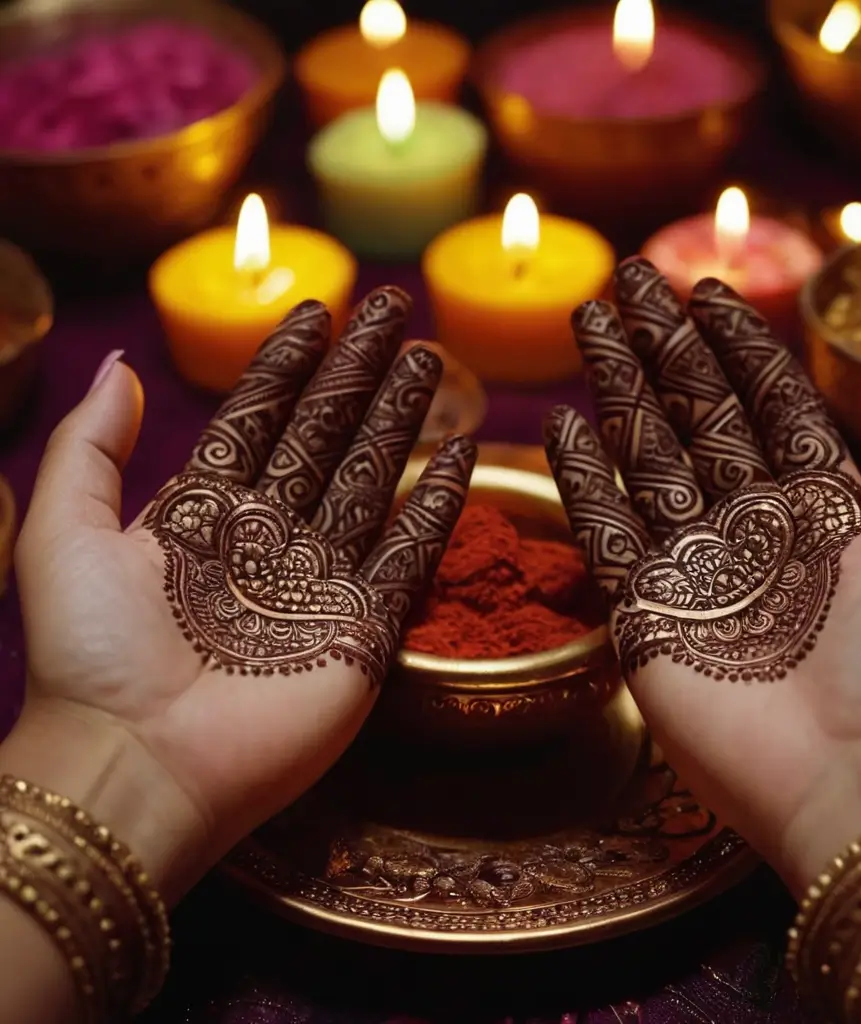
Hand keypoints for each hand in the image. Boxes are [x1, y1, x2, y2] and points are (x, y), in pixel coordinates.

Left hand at [10, 289, 475, 898]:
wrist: (139, 765)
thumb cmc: (94, 653)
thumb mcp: (64, 535)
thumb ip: (93, 448)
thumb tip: (123, 367)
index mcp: (200, 514)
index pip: (256, 419)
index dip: (286, 366)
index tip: (316, 314)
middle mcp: (267, 538)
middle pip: (324, 436)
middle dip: (358, 375)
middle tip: (391, 312)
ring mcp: (321, 582)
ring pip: (371, 480)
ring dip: (400, 420)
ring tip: (428, 360)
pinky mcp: (364, 627)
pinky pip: (410, 553)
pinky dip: (437, 507)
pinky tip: (459, 459)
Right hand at [544, 259, 860, 889]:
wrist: (854, 782)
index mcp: (825, 507)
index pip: (771, 404)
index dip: (740, 346)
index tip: (706, 290)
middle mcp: (754, 526)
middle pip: (697, 416)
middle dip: (664, 348)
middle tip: (629, 282)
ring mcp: (695, 565)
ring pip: (646, 456)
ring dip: (617, 389)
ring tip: (592, 325)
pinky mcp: (645, 609)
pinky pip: (605, 529)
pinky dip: (582, 479)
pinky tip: (564, 426)